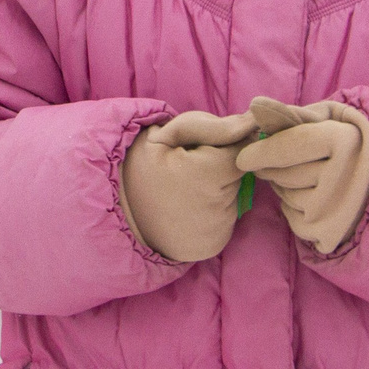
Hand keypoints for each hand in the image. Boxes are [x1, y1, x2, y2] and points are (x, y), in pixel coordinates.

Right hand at [119, 108, 259, 262]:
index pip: (244, 151)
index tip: (201, 148)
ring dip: (218, 188)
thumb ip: (213, 126)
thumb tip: (253, 123)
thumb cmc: (142, 166)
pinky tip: (188, 206)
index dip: (225, 144)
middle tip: (188, 167)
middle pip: (239, 174)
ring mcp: (215, 231)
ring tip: (185, 187)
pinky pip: (225, 218)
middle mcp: (216, 208)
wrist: (115, 211)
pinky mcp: (212, 245)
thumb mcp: (168, 134)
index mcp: (207, 175)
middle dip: (221, 167)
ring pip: (232, 195)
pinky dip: (212, 210)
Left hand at [237, 97, 368, 254]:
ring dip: (285, 185)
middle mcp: (341, 178)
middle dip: (272, 166)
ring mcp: (335, 209)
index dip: (261, 151)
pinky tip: (316, 196)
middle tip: (284, 161)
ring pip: (285, 194)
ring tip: (310, 176)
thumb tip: (255, 107)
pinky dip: (295, 206)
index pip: (288, 147)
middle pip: (281, 173)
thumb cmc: (355, 142)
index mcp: (345, 142)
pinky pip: (292, 215)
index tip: (243, 157)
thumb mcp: (333, 118)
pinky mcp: (328, 233)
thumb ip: (295, 114)